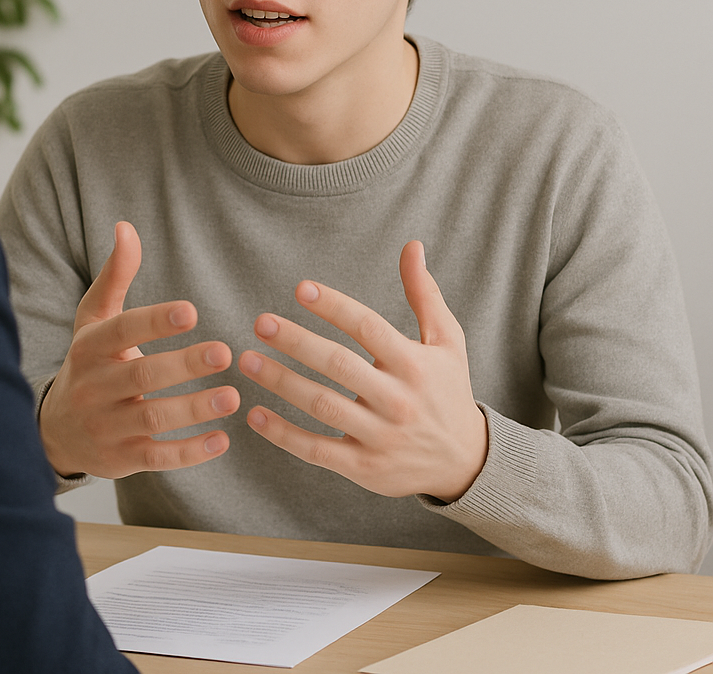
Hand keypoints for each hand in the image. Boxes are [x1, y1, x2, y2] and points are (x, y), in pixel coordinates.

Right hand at [39, 222, 239, 478]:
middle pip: (141, 376)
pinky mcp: (122, 459)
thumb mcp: (94, 319)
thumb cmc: (88, 362)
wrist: (55, 430)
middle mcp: (95, 387)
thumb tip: (126, 227)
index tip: (192, 310)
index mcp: (90, 347)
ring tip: (232, 396)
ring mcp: (107, 426)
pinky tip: (222, 439)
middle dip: (183, 366)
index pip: (122, 331)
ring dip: (194, 410)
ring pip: (152, 419)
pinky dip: (190, 453)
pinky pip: (158, 458)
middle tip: (225, 352)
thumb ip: (115, 276)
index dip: (155, 321)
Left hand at [237, 241, 486, 501]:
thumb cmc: (448, 390)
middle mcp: (398, 400)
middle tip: (260, 323)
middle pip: (339, 365)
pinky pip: (317, 451)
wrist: (466, 462)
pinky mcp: (364, 468)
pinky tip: (255, 415)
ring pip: (322, 406)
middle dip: (296, 342)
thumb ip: (424, 294)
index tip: (300, 289)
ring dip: (281, 382)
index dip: (334, 306)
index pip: (368, 328)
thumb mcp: (447, 341)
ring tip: (247, 360)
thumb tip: (411, 246)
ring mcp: (380, 436)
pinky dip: (284, 435)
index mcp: (415, 364)